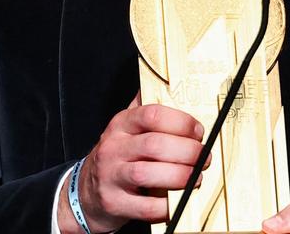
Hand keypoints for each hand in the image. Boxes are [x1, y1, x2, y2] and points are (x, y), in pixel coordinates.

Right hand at [57, 93, 208, 233]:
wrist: (86, 192)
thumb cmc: (117, 158)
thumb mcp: (126, 129)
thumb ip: (145, 109)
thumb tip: (166, 82)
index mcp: (121, 124)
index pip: (151, 114)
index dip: (181, 122)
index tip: (198, 131)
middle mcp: (113, 147)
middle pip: (154, 145)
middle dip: (187, 152)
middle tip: (203, 158)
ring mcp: (110, 176)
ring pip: (148, 173)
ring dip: (180, 177)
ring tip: (195, 178)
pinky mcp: (114, 202)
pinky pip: (146, 206)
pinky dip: (167, 206)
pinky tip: (177, 201)